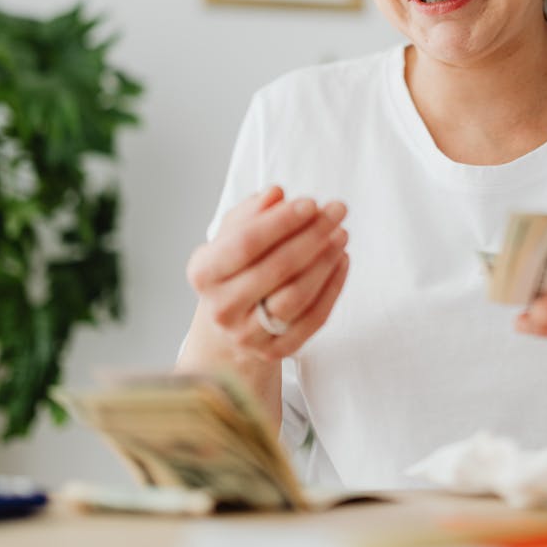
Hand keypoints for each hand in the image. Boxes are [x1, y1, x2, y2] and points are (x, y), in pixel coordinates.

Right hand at [186, 185, 348, 361]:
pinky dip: (333, 287)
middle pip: (276, 269)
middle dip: (312, 235)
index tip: (311, 202)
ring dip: (325, 261)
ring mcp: (248, 335)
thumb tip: (276, 194)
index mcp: (204, 273)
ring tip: (342, 233)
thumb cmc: (235, 267)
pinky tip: (342, 259)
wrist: (230, 323)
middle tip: (337, 210)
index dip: (281, 222)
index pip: (246, 244)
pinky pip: (313, 319)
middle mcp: (222, 308)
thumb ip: (252, 212)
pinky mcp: (276, 351)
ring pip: (296, 297)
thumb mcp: (232, 234)